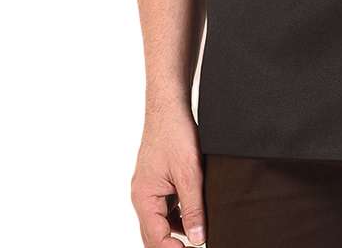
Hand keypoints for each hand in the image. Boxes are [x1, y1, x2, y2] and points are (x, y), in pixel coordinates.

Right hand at [131, 103, 206, 245]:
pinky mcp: (157, 181)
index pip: (155, 238)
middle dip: (172, 245)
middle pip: (154, 234)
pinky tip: (195, 213)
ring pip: (161, 221)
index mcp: (144, 198)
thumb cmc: (174, 133)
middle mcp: (142, 196)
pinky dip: (178, 215)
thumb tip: (197, 238)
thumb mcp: (189, 174)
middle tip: (195, 246)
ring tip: (199, 231)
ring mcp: (149, 189)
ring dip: (177, 230)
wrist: (169, 107)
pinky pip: (165, 207)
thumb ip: (193, 208)